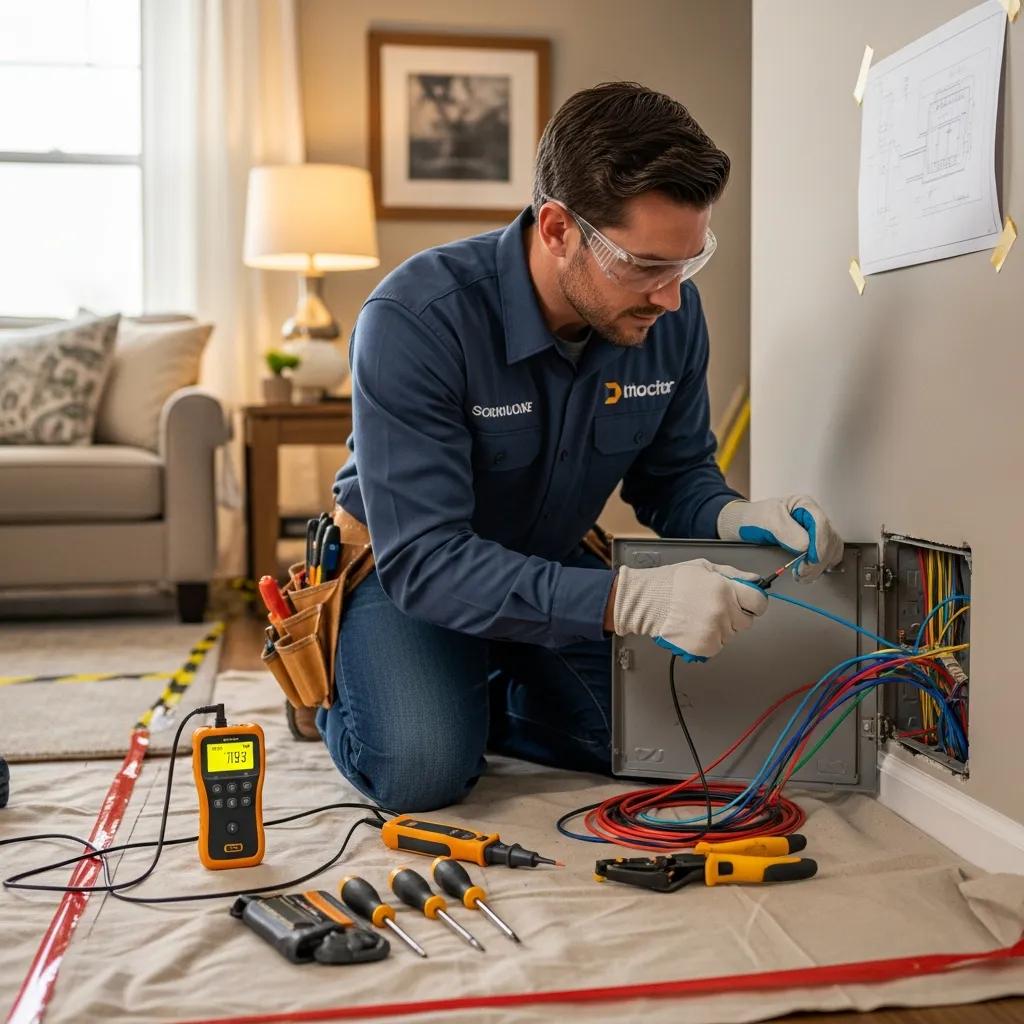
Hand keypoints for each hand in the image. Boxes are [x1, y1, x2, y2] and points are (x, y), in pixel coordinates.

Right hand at [613, 559, 768, 659]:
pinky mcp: (704, 646)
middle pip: (746, 621)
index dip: (754, 602)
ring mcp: (714, 631)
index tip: (747, 602)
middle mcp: (723, 612)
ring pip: (731, 634)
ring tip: (699, 616)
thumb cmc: (671, 583)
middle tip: (713, 607)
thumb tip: (755, 580)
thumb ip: (733, 574)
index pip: (759, 602)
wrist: (646, 601)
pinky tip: (695, 628)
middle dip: (735, 615)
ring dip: (721, 628)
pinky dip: (710, 640)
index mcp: (725, 589)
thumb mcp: (704, 567)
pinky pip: (718, 646)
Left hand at [717, 495, 843, 581]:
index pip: (821, 524)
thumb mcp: (768, 520)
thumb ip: (787, 532)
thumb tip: (806, 546)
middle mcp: (813, 518)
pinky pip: (826, 556)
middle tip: (802, 573)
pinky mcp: (813, 544)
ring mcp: (815, 531)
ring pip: (831, 549)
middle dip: (818, 559)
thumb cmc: (754, 519)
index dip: (820, 544)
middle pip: (830, 539)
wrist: (744, 527)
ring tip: (802, 575)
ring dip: (819, 565)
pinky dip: (820, 566)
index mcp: (804, 505)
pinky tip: (808, 572)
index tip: (811, 560)